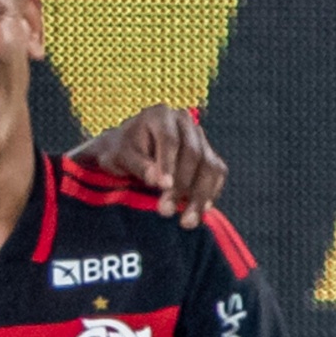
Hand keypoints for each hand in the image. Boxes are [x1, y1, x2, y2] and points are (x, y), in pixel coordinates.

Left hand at [70, 104, 226, 228]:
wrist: (125, 151)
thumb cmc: (118, 152)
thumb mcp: (119, 157)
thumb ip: (138, 166)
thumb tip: (157, 181)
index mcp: (159, 115)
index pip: (170, 140)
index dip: (168, 164)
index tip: (163, 187)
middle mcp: (183, 121)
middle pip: (193, 154)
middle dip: (182, 185)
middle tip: (166, 211)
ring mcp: (199, 137)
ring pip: (209, 166)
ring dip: (200, 195)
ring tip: (187, 221)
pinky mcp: (207, 154)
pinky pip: (216, 174)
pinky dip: (210, 193)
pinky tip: (199, 212)